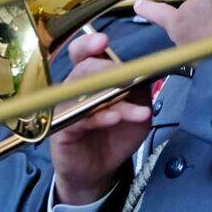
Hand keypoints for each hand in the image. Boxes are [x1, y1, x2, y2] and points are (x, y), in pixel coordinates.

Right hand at [50, 32, 150, 204]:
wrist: (99, 170)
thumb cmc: (115, 133)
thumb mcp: (137, 110)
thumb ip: (141, 91)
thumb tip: (148, 73)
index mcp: (91, 78)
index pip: (84, 53)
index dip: (90, 44)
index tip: (104, 40)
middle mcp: (75, 89)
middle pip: (83, 69)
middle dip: (106, 69)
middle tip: (127, 75)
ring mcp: (67, 109)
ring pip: (85, 94)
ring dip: (113, 98)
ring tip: (136, 109)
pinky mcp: (63, 130)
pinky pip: (81, 120)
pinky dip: (101, 117)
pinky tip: (115, 118)